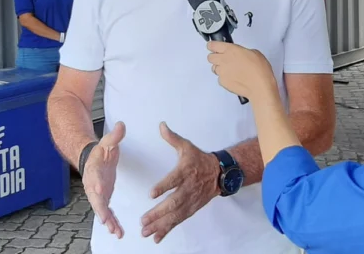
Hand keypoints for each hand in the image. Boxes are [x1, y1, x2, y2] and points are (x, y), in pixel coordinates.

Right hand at [83, 121, 125, 238]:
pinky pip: (107, 212)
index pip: (94, 176)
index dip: (97, 183)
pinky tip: (118, 231)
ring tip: (115, 231)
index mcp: (93, 169)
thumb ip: (115, 136)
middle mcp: (93, 184)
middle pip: (95, 198)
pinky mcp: (103, 198)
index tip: (100, 190)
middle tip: (105, 219)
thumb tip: (122, 125)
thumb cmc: (99, 151)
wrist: (91, 158)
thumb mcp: (107, 142)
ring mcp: (97, 193)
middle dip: (100, 210)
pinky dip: (111, 222)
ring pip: (101, 209)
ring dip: (107, 221)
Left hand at [140, 122, 220, 243]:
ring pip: (175, 215)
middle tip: (143, 220)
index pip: (174, 180)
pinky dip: (168, 230)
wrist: (220, 173)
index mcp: (186, 172)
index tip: (151, 193)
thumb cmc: (200, 159)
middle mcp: (188, 188)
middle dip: (158, 213)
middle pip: (173, 202)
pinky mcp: (191, 209)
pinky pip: (179, 220)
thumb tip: (161, 126)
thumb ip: (173, 139)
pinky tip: (157, 237)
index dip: (163, 186)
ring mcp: (190, 201)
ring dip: (160, 224)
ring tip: (145, 231)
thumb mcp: (187, 147)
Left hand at [207, 41, 277, 101]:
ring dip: (220, 68)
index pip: (212, 45)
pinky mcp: (222, 82)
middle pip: (210, 57)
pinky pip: (219, 78)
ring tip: (231, 70)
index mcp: (231, 50)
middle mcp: (223, 60)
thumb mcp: (254, 53)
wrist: (260, 87)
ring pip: (214, 68)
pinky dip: (225, 78)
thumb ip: (241, 51)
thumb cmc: (259, 70)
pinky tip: (234, 78)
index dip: (212, 46)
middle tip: (222, 59)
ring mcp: (222, 72)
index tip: (213, 47)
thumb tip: (239, 53)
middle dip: (215, 57)